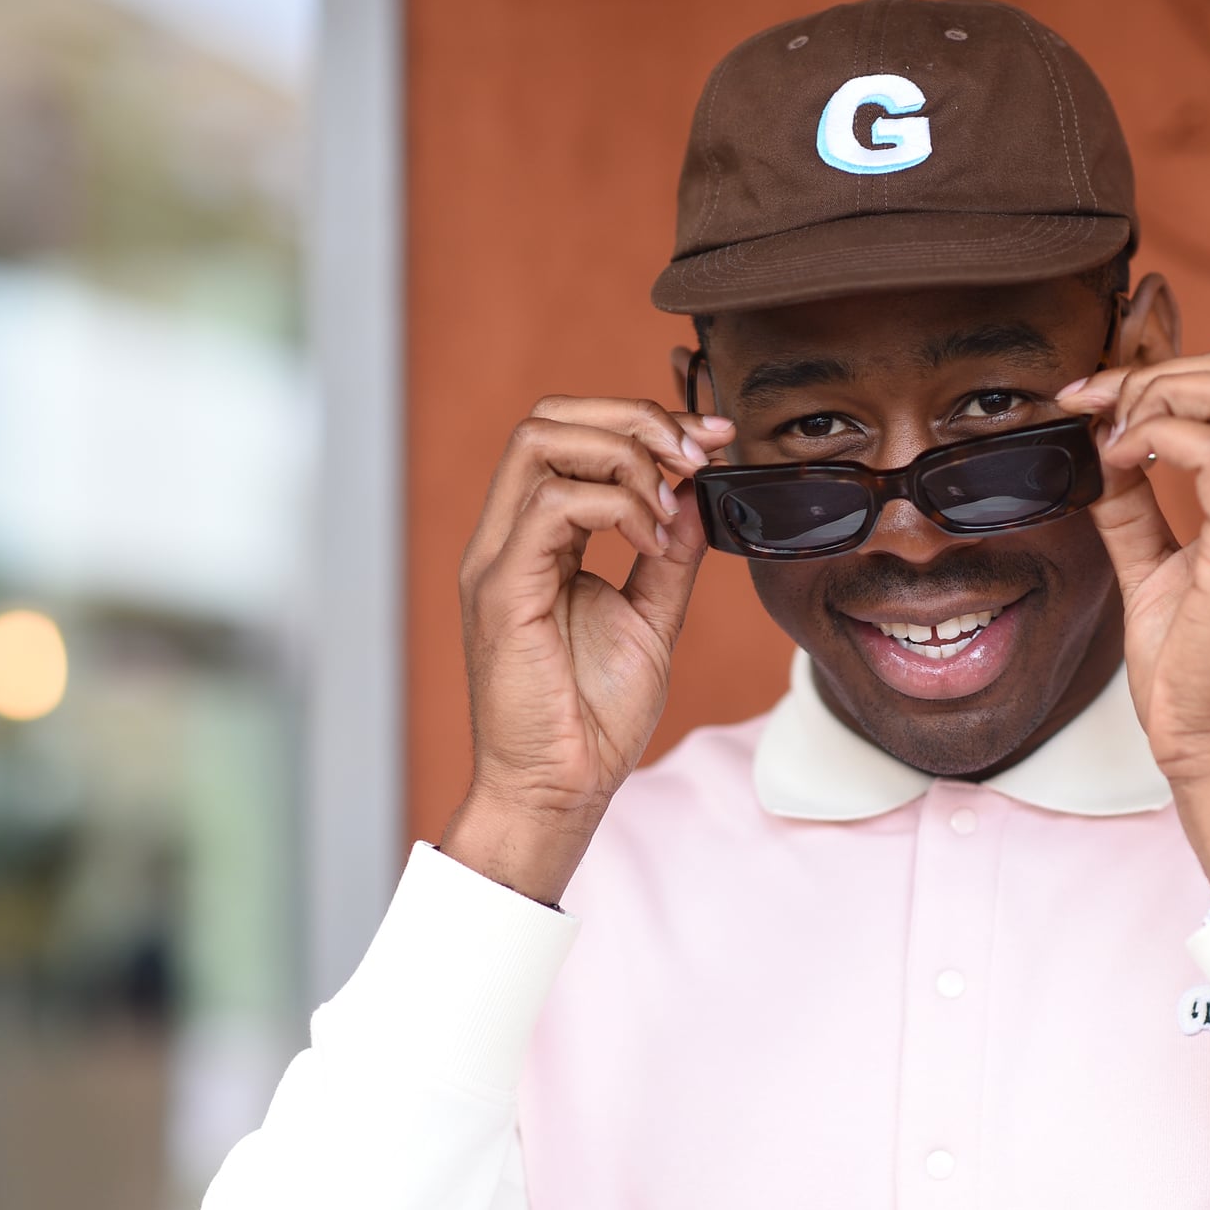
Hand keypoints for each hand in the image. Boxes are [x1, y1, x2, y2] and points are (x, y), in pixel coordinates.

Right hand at [443, 396, 733, 904]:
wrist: (561, 791)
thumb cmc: (593, 718)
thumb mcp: (651, 617)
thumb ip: (670, 554)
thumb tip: (697, 495)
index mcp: (534, 540)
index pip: (569, 434)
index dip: (642, 420)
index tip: (712, 440)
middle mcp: (506, 538)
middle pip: (548, 418)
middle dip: (635, 418)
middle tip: (698, 455)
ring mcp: (497, 559)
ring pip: (541, 442)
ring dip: (627, 456)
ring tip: (671, 507)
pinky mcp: (502, 591)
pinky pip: (552, 506)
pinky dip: (616, 506)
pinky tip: (652, 543)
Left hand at [1057, 348, 1209, 890]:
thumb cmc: (1196, 675)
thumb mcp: (1153, 573)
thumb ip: (1132, 512)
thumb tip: (1098, 457)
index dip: (1161, 376)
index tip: (1091, 399)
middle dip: (1162, 369)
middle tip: (1097, 404)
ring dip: (1160, 392)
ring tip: (1110, 433)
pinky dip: (1160, 436)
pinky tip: (1120, 459)